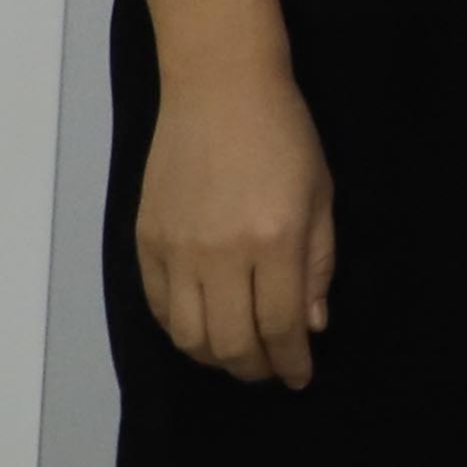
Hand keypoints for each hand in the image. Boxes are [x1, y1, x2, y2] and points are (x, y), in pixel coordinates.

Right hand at [132, 50, 333, 388]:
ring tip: (238, 356)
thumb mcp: (321, 193)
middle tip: (270, 372)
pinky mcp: (145, 243)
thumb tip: (311, 326)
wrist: (220, 90)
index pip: (281, 325)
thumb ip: (318, 263)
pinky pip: (159, 308)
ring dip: (216, 358)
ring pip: (188, 336)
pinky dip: (181, 330)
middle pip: (230, 342)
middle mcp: (221, 254)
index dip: (291, 361)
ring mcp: (177, 251)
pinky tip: (203, 328)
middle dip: (254, 369)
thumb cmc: (285, 135)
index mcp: (275, 239)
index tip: (301, 377)